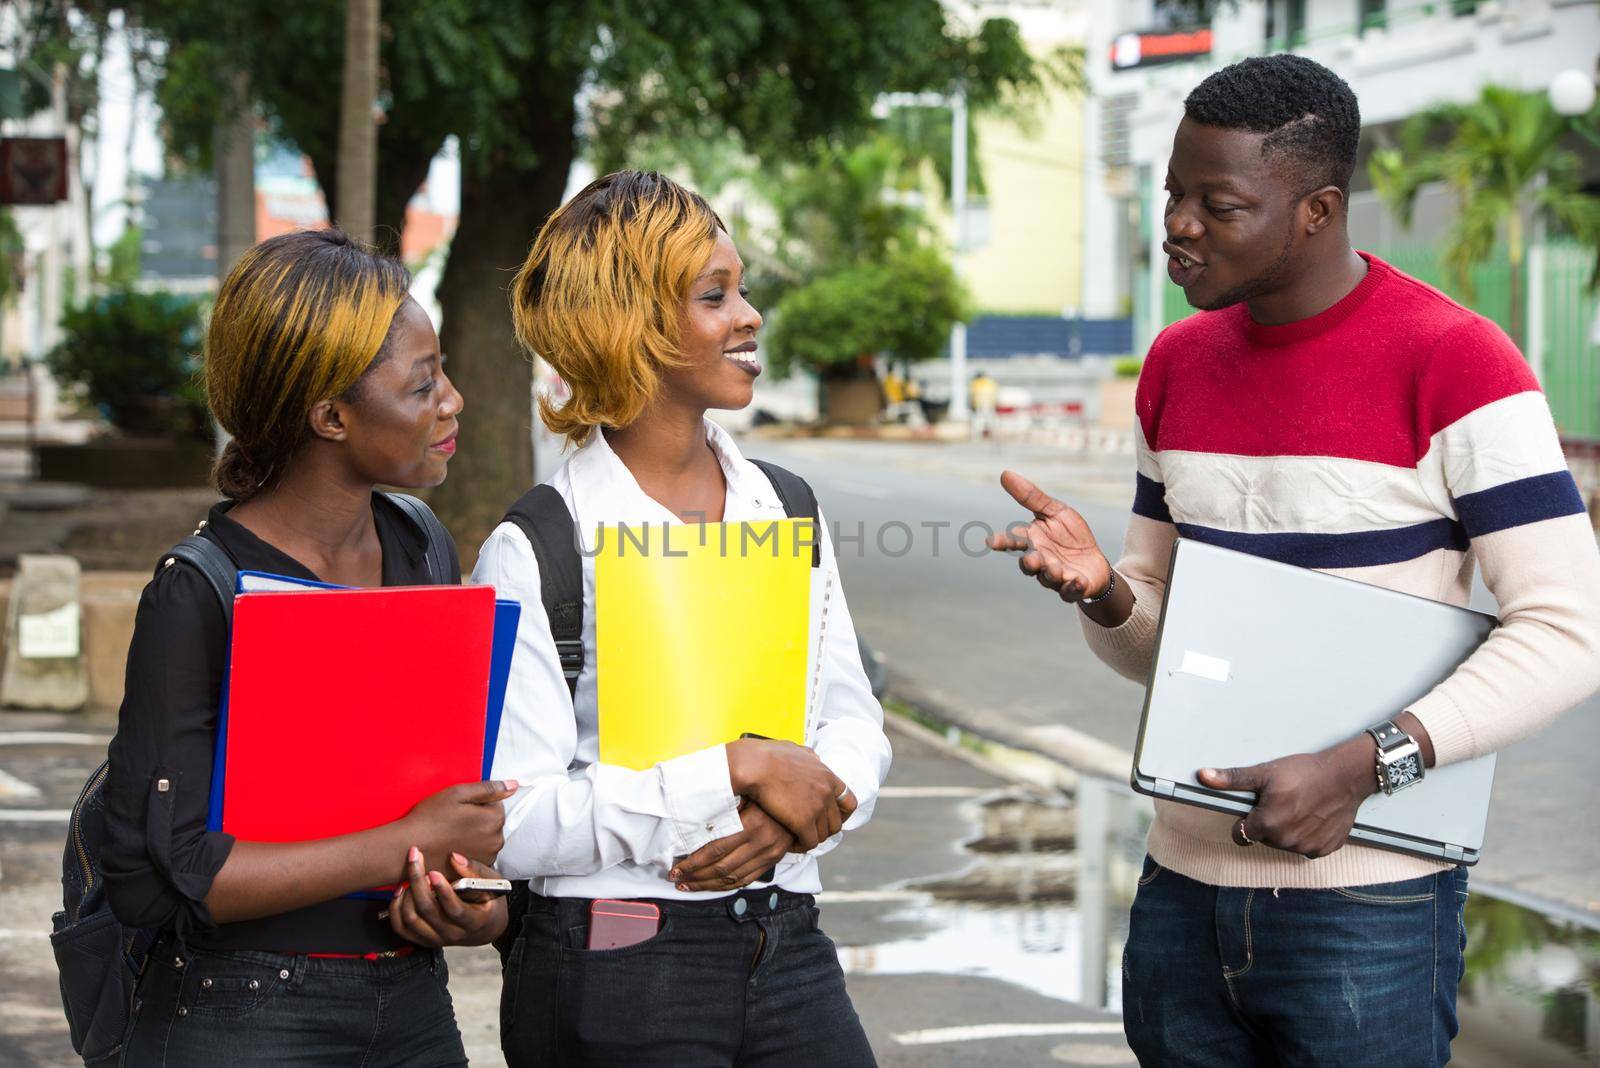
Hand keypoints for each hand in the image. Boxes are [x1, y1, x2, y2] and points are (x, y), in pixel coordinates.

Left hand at [389, 848, 508, 947]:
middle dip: (417, 881)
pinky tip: (401, 890)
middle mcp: (453, 934)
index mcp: (475, 921)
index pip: (455, 910)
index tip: (433, 872)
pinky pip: (401, 928)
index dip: (443, 892)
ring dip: (406, 894)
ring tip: (409, 874)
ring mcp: (437, 939)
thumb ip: (474, 870)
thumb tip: (453, 857)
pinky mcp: (424, 939)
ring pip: (411, 920)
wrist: (486, 927)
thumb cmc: (489, 901)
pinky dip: (396, 908)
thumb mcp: (491, 884)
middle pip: (427, 911)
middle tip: (415, 857)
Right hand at [401, 779, 516, 869]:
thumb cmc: (430, 818)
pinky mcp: (475, 871)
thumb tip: (514, 785)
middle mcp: (496, 841)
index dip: (476, 804)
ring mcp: (486, 858)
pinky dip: (469, 851)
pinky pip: (478, 854)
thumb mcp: (458, 794)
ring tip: (450, 835)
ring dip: (474, 835)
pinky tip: (451, 848)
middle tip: (452, 821)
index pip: (495, 804)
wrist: (407, 848)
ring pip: (486, 838)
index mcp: (494, 819)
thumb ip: (489, 789)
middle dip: (478, 820)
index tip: (458, 809)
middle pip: (492, 823)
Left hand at [669, 801, 795, 892]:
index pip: (715, 850)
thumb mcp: (748, 793)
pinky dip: (727, 886)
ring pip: (733, 878)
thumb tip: (693, 816)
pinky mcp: (773, 860)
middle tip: (676, 878)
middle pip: (721, 867)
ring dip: (708, 884)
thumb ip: (725, 806)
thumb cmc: (769, 792)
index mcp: (751, 824)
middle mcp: (761, 842)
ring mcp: (769, 853)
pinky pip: (746, 879)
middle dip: (695, 875)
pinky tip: (712, 886)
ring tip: (688, 885)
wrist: (802, 798)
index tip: (676, 867)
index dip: (693, 862)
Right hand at [726, 740, 849, 850]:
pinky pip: (809, 843)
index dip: (841, 814)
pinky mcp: (803, 822)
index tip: (830, 819)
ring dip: (811, 838)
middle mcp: (826, 792)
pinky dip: (801, 846)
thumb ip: (809, 757)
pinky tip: (790, 844)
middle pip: (836, 822)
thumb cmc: (768, 755)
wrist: (755, 765)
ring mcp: (817, 808)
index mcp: (827, 776)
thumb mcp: (797, 750)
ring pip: (823, 835)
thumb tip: (813, 759)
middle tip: (810, 832)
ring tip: (798, 839)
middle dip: (823, 830)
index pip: (849, 802)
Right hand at [985, 471, 1111, 602]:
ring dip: (1050, 574)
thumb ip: (1031, 497)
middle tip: (1031, 559)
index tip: (992, 541)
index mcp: (1033, 541)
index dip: (1002, 541)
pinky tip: (1077, 581)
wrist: (1093, 561)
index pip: (1014, 540)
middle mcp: (1040, 560)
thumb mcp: (1055, 511)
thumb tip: (1004, 473)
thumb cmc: (1069, 535)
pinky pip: (1070, 592)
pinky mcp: (1073, 588)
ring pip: (1047, 578)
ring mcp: (1055, 576)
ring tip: (1055, 568)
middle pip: (1028, 564)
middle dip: (1029, 562)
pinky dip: (1072, 588)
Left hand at [1199, 744, 1374, 859]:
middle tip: (1281, 801)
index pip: (1242, 835)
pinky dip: (1307, 834)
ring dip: (1287, 829)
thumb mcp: (1264, 772)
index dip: (1245, 821)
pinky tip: (1313, 816)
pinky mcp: (1325, 849)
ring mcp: (1307, 848)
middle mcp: (1286, 842)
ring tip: (1298, 806)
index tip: (1255, 809)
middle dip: (1267, 823)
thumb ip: (1232, 779)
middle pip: (1264, 838)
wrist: (1345, 776)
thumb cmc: (1305, 773)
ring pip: (1285, 843)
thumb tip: (1204, 776)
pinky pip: (1307, 847)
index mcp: (1267, 825)